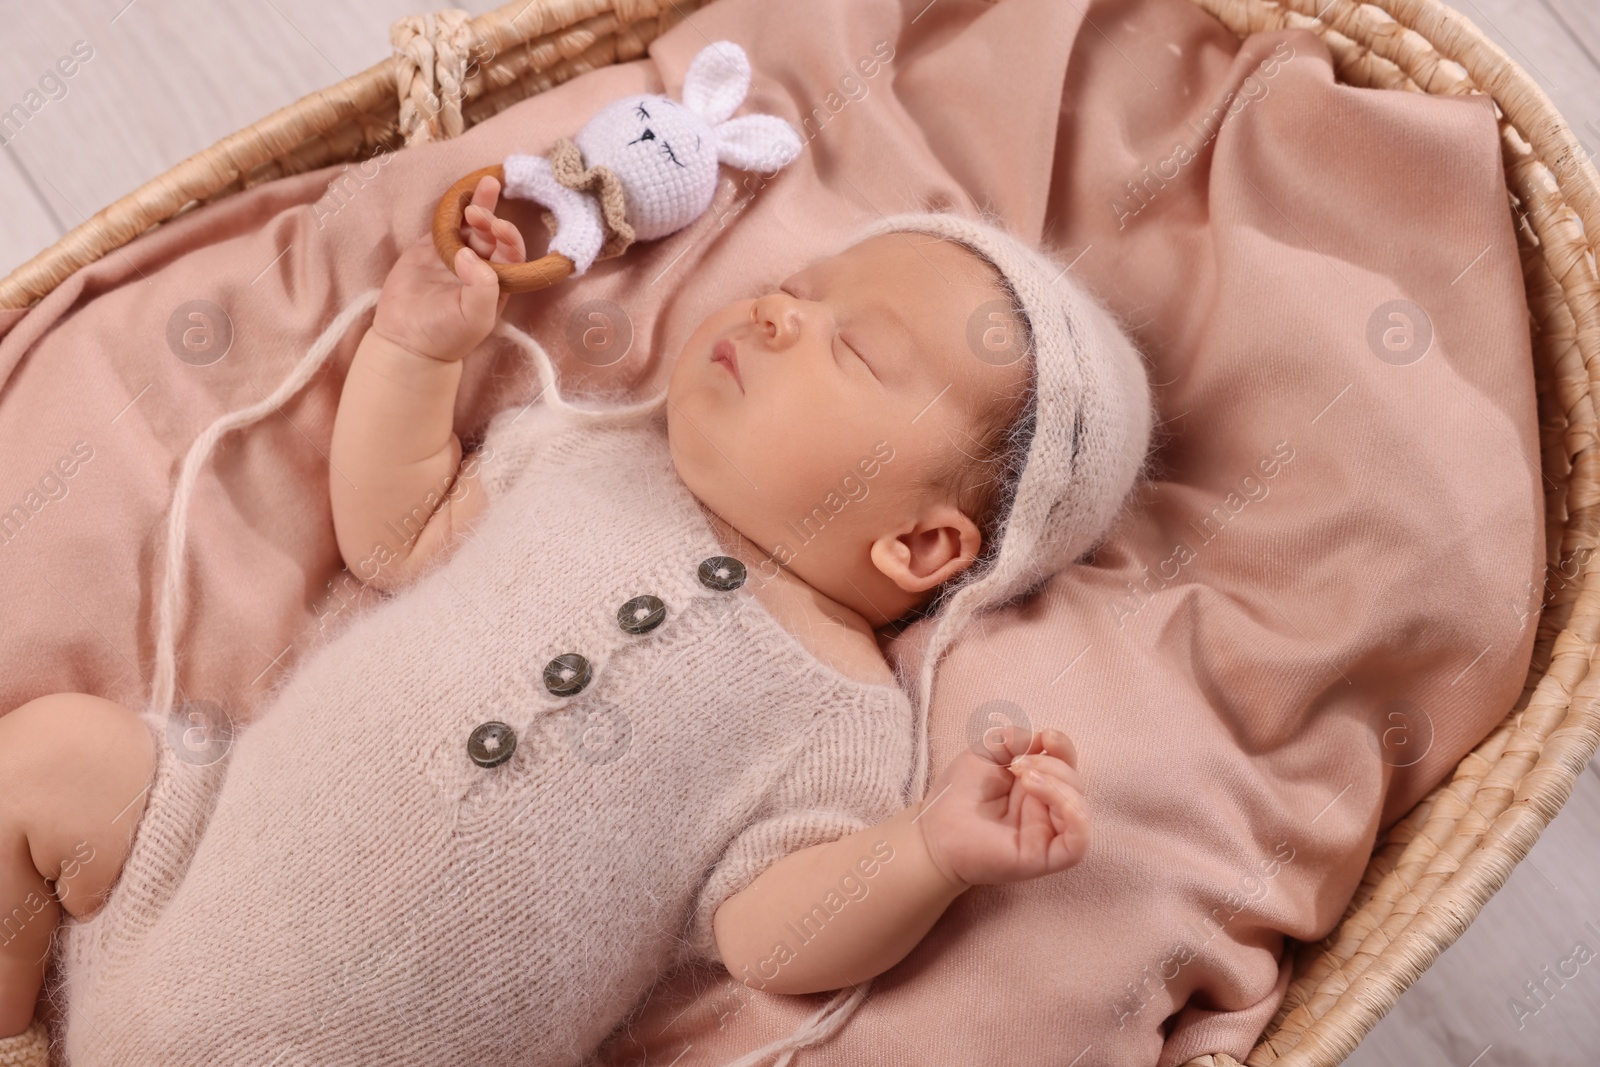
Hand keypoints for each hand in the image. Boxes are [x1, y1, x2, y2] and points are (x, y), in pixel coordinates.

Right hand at [371, 175, 526, 362]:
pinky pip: (444, 223)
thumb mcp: (475, 318)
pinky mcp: (430, 248)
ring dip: (479, 204)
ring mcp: (455, 255)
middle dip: (492, 218)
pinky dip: (452, 208)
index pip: (512, 253)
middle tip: (480, 213)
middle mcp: (481, 266)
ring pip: (471, 223)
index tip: (498, 229)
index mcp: (498, 282)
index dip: (509, 237)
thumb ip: (482, 287)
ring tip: (485, 186)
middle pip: (493, 233)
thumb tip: (470, 253)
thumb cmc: (447, 335)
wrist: (406, 341)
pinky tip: (460, 192)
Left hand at [914, 726, 1089, 890]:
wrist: (935, 829)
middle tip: (1018, 765)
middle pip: (1074, 783)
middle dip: (1053, 764)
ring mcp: (1047, 833)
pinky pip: (1078, 843)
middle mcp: (1046, 808)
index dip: (1064, 747)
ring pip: (1080, 810)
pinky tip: (1049, 799)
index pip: (1067, 763)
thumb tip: (1043, 737)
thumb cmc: (959, 793)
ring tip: (1025, 777)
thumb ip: (1015, 739)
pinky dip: (1075, 816)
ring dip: (1059, 785)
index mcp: (1036, 782)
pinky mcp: (1045, 857)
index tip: (1047, 736)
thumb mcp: (986, 751)